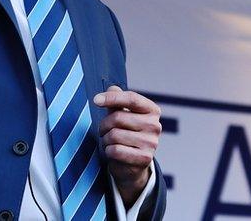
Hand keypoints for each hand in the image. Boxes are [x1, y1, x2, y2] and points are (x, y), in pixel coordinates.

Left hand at [94, 85, 160, 207]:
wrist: (133, 162)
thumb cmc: (126, 132)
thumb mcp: (121, 113)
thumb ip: (117, 100)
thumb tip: (112, 88)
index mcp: (152, 110)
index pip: (131, 98)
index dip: (112, 98)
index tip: (96, 100)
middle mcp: (155, 126)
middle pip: (118, 117)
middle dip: (104, 124)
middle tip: (104, 130)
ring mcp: (151, 143)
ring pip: (114, 135)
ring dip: (105, 139)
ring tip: (110, 142)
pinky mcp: (144, 159)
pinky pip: (115, 150)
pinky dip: (108, 151)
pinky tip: (114, 152)